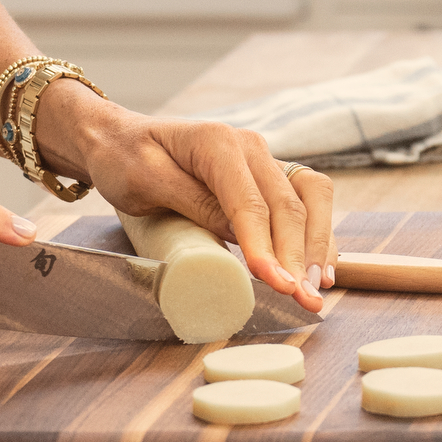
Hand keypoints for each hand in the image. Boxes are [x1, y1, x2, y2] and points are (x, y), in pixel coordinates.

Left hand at [44, 85, 334, 306]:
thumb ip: (194, 203)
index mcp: (218, 142)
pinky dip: (318, 233)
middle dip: (299, 256)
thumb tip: (240, 235)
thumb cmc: (126, 160)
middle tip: (303, 301)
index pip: (250, 203)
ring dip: (318, 245)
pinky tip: (321, 267)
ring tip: (316, 288)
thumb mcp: (146, 182)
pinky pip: (306, 201)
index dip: (265, 247)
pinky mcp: (267, 178)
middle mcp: (250, 147)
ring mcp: (263, 161)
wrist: (120, 141)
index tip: (275, 284)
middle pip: (288, 205)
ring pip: (311, 198)